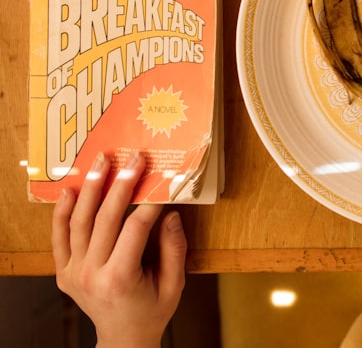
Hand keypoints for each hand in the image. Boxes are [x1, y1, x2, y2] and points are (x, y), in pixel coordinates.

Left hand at [52, 151, 187, 347]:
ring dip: (91, 188)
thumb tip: (172, 214)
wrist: (123, 338)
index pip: (135, 229)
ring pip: (79, 222)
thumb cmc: (152, 311)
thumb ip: (175, 249)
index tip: (163, 180)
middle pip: (105, 220)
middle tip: (135, 159)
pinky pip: (59, 237)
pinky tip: (71, 190)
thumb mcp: (174, 284)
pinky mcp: (63, 271)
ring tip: (102, 162)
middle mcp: (92, 274)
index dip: (150, 203)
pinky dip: (62, 212)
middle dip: (122, 184)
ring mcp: (74, 272)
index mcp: (121, 278)